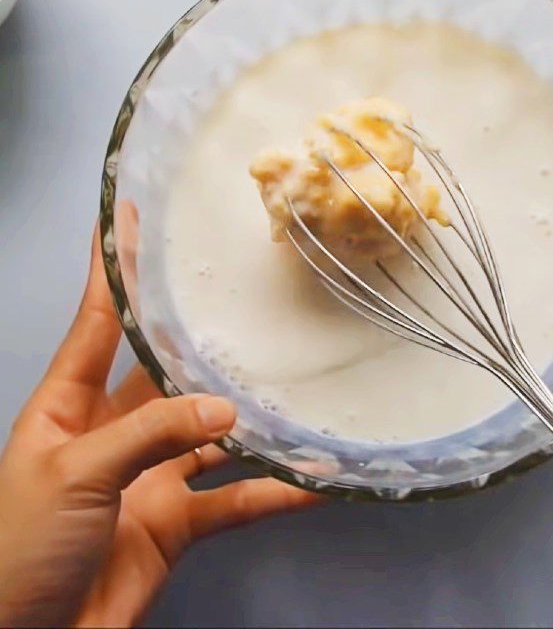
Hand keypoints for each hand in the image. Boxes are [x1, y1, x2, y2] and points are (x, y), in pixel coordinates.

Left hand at [0, 229, 319, 627]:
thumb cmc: (19, 546)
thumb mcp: (75, 473)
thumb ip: (151, 434)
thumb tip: (227, 410)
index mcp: (71, 403)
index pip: (99, 320)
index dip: (114, 268)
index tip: (132, 214)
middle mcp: (116, 429)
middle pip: (169, 371)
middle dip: (206, 340)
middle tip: (250, 300)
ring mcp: (151, 474)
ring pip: (213, 434)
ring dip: (253, 422)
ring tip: (299, 388)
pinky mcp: (178, 520)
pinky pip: (236, 499)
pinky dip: (275, 493)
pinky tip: (314, 480)